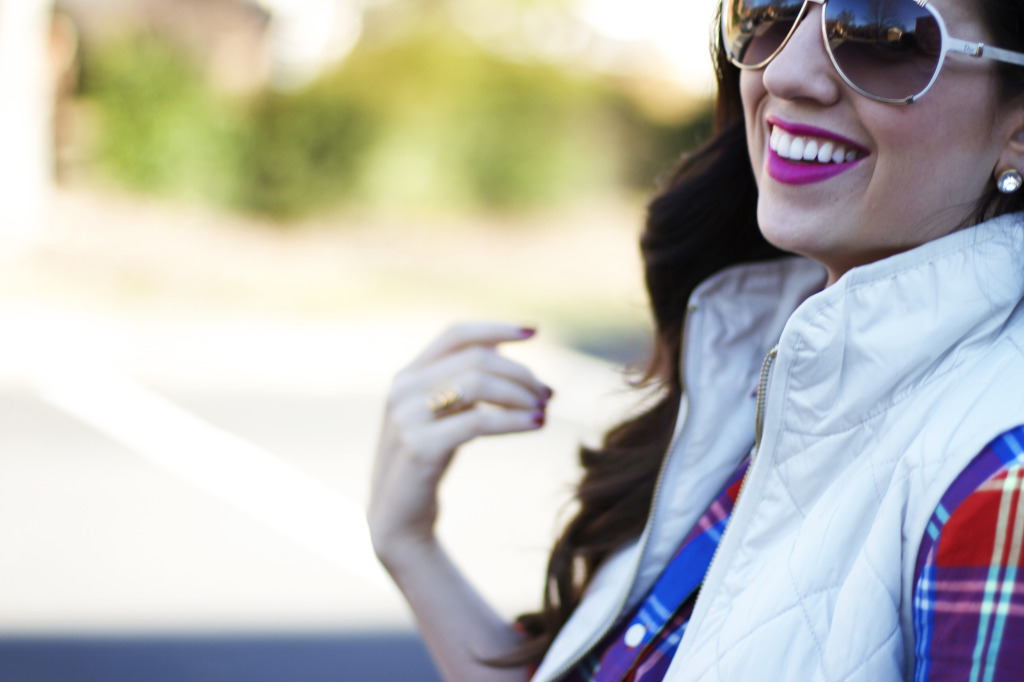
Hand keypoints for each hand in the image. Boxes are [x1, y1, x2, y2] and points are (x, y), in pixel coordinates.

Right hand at [368, 322, 552, 572]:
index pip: (456, 334)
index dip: (496, 328)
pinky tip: (536, 425)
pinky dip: (513, 420)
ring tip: (543, 410)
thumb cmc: (427, 463)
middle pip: (476, 359)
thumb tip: (505, 350)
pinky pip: (477, 421)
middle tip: (548, 393)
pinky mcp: (419, 446)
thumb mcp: (444, 415)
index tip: (535, 332)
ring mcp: (407, 417)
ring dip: (520, 394)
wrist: (398, 520)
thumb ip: (464, 383)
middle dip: (520, 372)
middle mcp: (403, 389)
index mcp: (408, 375)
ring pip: (478, 384)